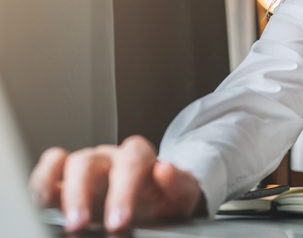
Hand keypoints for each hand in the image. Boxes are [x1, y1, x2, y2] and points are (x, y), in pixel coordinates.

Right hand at [29, 135, 204, 231]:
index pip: (131, 160)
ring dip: (63, 193)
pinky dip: (42, 181)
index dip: (122, 190)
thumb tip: (165, 169)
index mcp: (138, 157)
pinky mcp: (66, 179)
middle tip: (80, 225)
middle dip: (83, 194)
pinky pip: (50, 167)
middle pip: (91, 161)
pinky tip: (42, 202)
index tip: (118, 222)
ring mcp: (87, 166)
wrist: (155, 205)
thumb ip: (179, 183)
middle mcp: (109, 157)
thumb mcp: (181, 195)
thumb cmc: (164, 200)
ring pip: (69, 164)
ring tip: (65, 220)